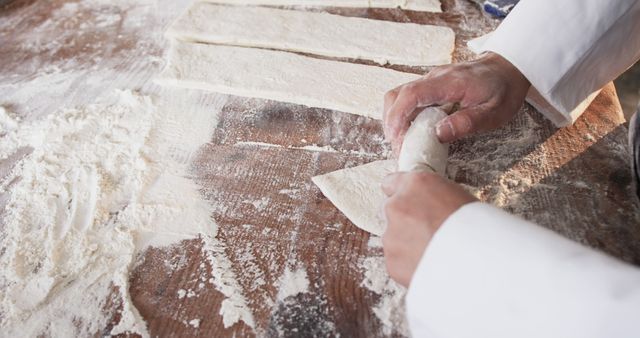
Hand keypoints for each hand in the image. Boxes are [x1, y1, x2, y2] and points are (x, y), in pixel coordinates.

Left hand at [381, 172, 476, 286]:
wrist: (479, 262)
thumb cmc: (479, 228)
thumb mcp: (459, 199)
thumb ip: (434, 199)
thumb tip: (429, 207)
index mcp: (416, 184)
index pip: (392, 182)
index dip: (403, 195)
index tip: (408, 202)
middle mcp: (397, 206)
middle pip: (393, 212)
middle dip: (406, 222)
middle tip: (429, 233)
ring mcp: (391, 235)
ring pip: (395, 239)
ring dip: (408, 245)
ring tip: (435, 253)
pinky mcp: (392, 262)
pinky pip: (398, 261)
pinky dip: (410, 265)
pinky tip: (431, 266)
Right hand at [383, 52, 530, 152]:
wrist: (507, 68)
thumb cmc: (503, 90)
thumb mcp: (494, 112)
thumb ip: (467, 122)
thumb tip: (438, 134)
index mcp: (449, 82)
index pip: (412, 94)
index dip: (398, 116)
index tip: (396, 138)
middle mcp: (433, 78)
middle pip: (396, 95)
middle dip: (392, 123)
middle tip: (400, 148)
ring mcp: (429, 80)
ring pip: (398, 97)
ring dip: (394, 120)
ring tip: (403, 143)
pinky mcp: (429, 86)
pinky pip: (407, 99)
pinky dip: (402, 117)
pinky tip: (411, 133)